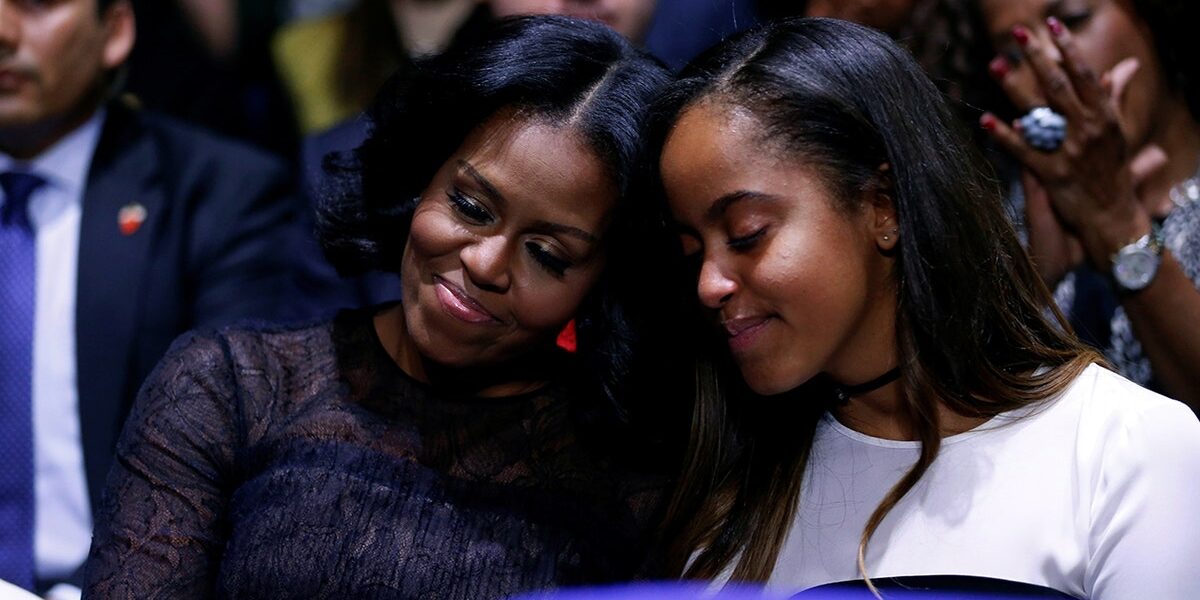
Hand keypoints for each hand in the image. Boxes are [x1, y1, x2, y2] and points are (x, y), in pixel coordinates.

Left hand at [981, 18, 1151, 267]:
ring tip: (996, 65)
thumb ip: (1115, 96)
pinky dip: (1005, 135)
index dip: (1069, 48)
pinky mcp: (1052, 175)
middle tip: (1020, 35)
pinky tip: (985, 121)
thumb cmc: (1112, 171)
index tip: (1052, 24)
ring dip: (1015, 88)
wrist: (1112, 217)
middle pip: (1060, 86)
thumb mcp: (1118, 131)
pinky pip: (1024, 151)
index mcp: (1104, 116)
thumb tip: (1126, 66)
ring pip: (1040, 113)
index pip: (1085, 74)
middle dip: (1039, 58)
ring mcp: (1070, 152)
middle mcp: (1088, 130)